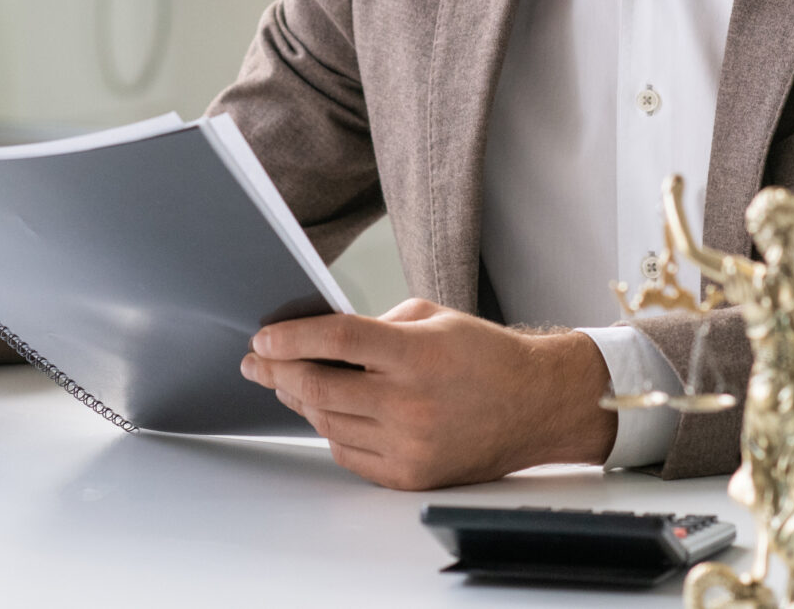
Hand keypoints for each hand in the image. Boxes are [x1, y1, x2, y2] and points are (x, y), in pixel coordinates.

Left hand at [241, 299, 616, 489]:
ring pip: (327, 422)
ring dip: (300, 400)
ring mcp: (409, 444)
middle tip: (258, 361)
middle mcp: (411, 403)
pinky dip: (331, 429)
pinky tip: (327, 411)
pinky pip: (348, 453)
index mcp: (418, 354)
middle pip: (320, 387)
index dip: (292, 337)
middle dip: (278, 371)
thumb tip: (318, 339)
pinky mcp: (410, 475)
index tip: (264, 337)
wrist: (535, 405)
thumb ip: (375, 324)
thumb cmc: (484, 355)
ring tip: (289, 382)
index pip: (337, 339)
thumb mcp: (432, 318)